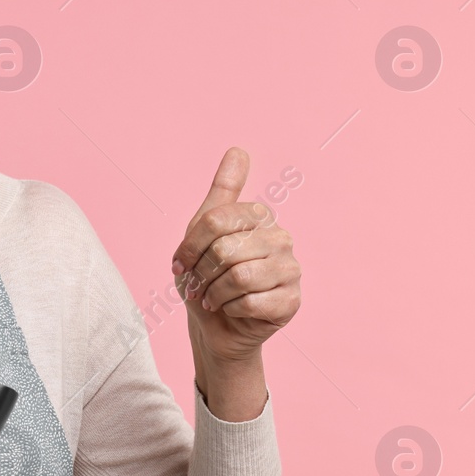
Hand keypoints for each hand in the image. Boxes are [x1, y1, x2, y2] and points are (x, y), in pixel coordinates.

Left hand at [170, 147, 300, 362]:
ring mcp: (291, 269)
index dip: (190, 247)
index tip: (182, 264)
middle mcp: (280, 237)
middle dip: (202, 274)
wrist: (214, 326)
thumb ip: (222, 191)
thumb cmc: (206, 278)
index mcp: (258, 217)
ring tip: (215, 298)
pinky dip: (231, 310)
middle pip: (225, 249)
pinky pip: (251, 302)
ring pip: (239, 277)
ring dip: (215, 294)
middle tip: (200, 286)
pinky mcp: (292, 300)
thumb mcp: (201, 233)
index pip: (215, 220)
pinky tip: (234, 310)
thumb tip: (238, 149)